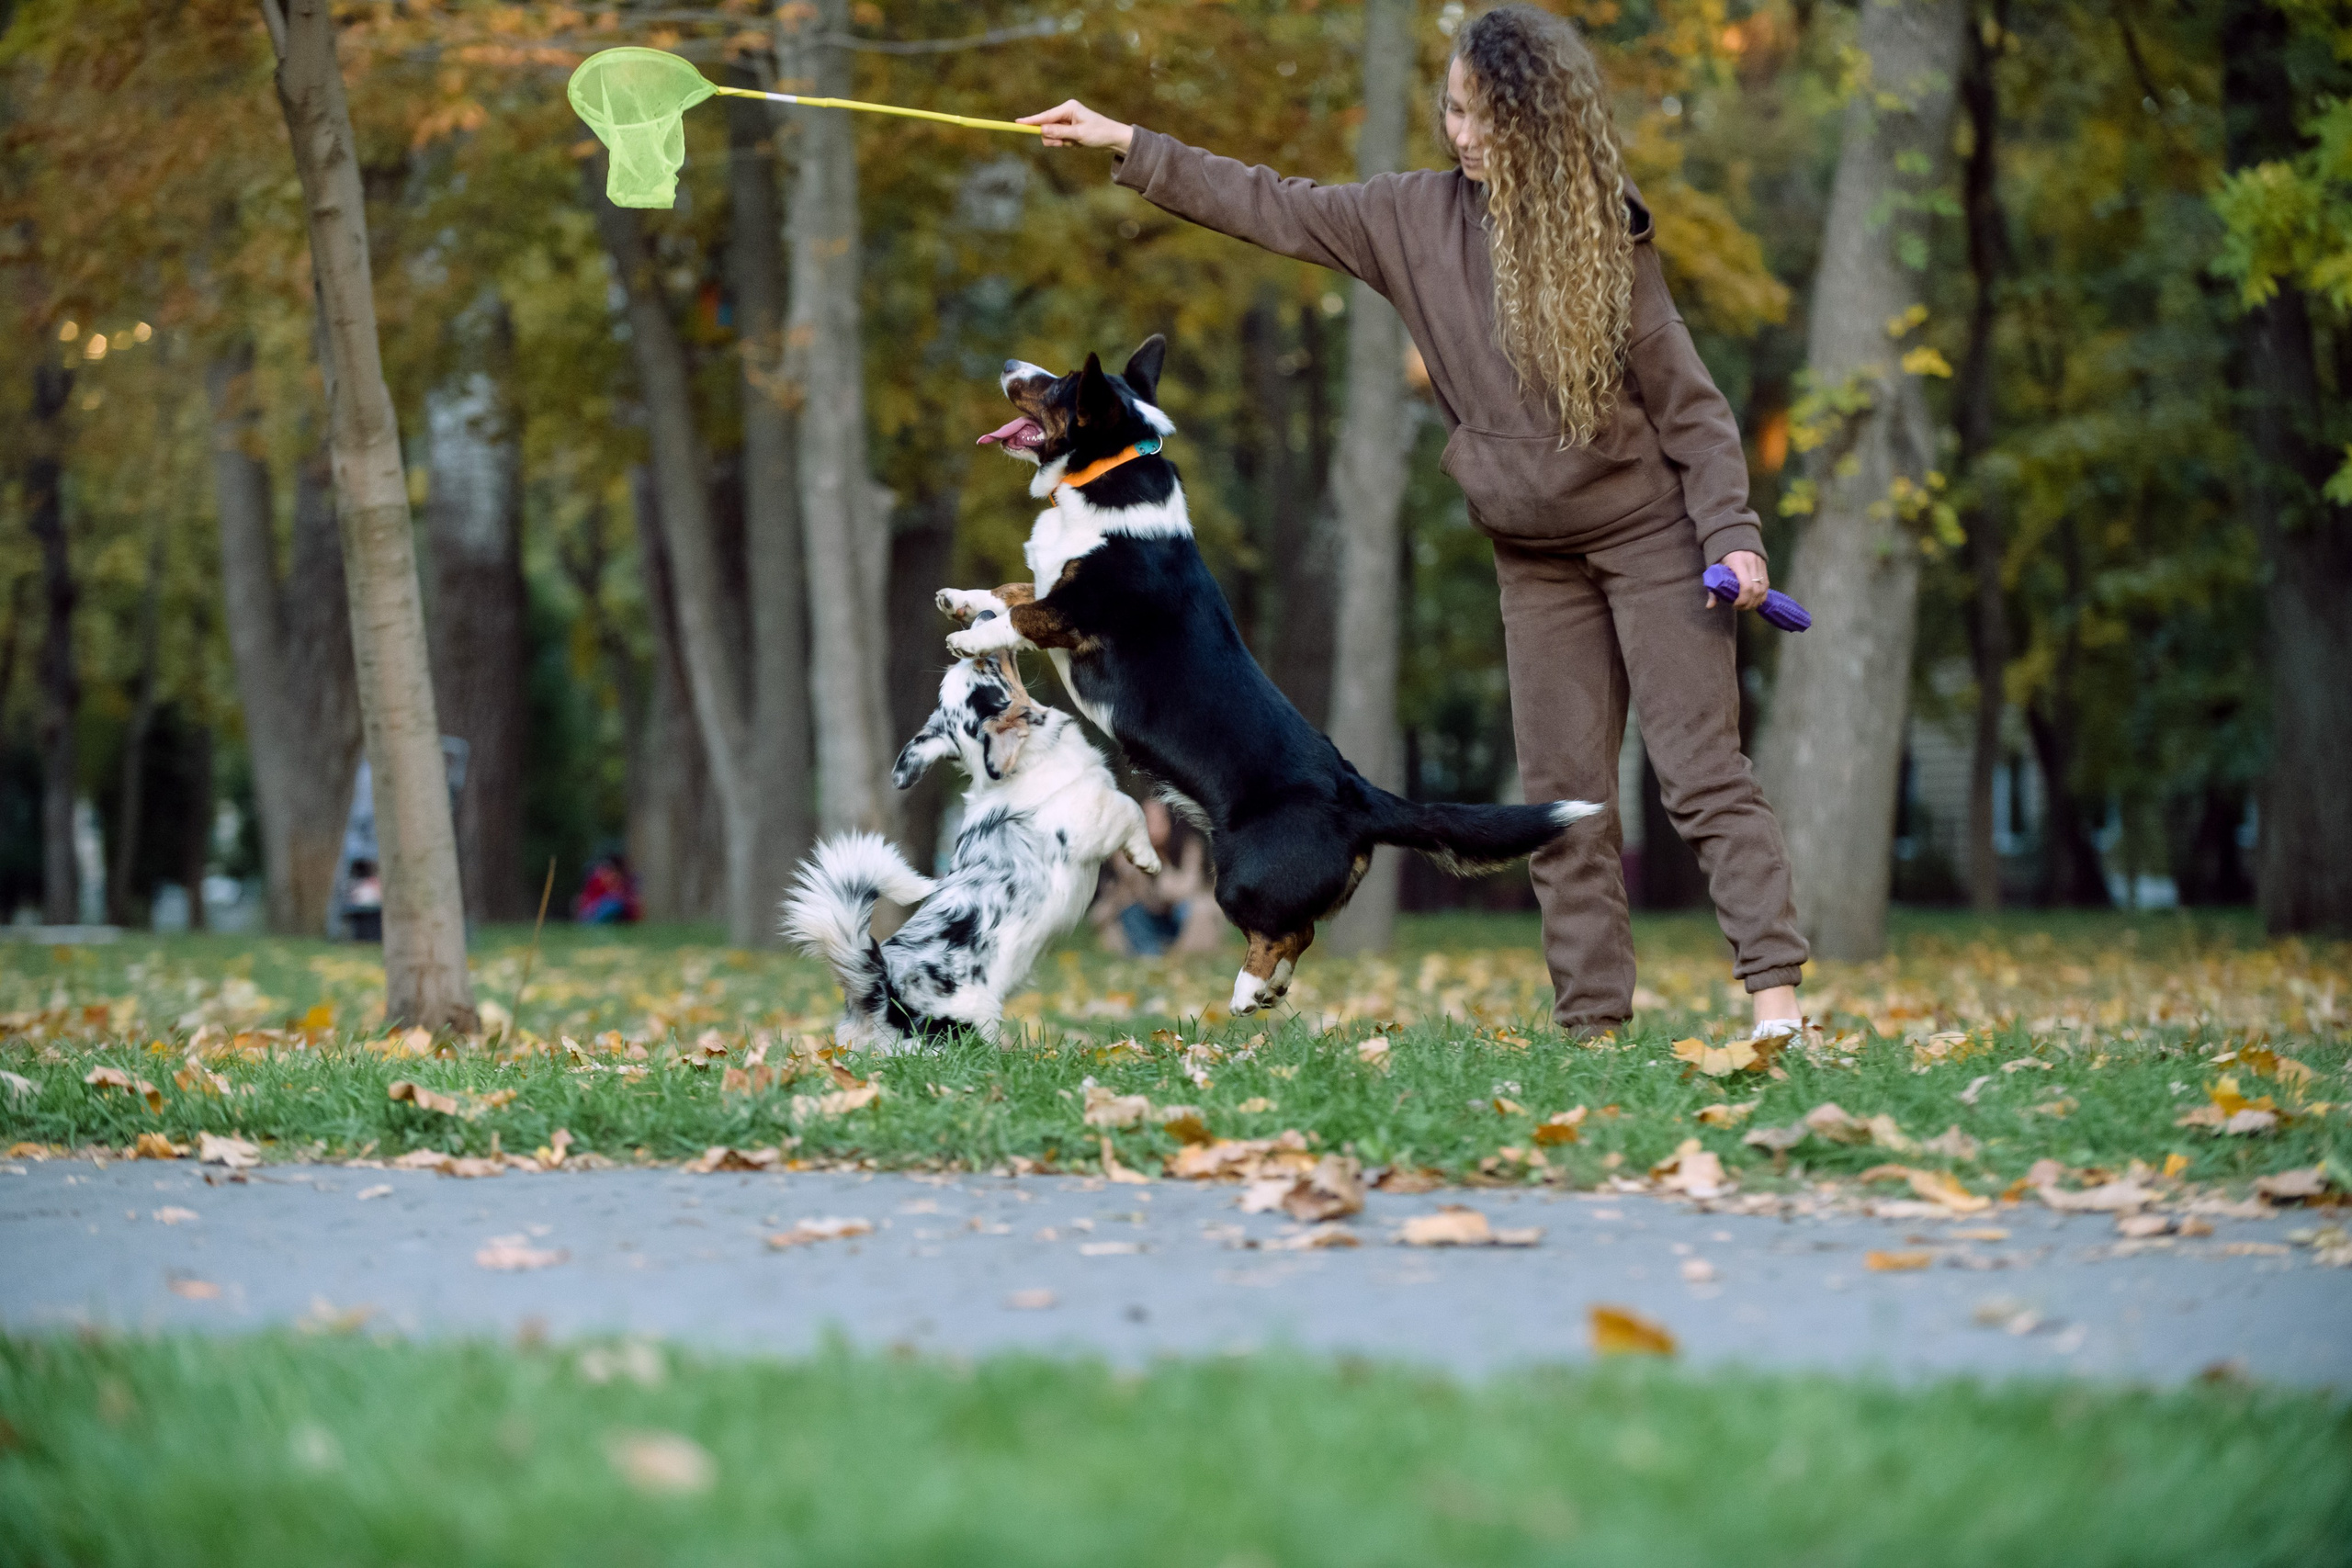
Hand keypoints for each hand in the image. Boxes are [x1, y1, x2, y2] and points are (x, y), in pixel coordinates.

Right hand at [1018, 100, 1132, 151]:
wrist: (1114, 138)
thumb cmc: (1099, 133)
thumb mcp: (1078, 135)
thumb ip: (1059, 133)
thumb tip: (1042, 130)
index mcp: (1068, 107)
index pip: (1045, 116)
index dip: (1031, 121)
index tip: (1017, 123)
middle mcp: (1066, 111)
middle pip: (1047, 127)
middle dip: (1053, 138)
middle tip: (1063, 143)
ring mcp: (1068, 120)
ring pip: (1052, 134)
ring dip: (1060, 142)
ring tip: (1074, 143)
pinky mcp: (1070, 128)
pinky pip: (1060, 138)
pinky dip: (1066, 143)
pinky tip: (1077, 143)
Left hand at [1708, 550, 1769, 610]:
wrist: (1735, 538)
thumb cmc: (1722, 557)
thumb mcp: (1715, 570)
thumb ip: (1713, 588)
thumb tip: (1709, 606)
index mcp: (1737, 562)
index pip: (1746, 586)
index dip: (1742, 599)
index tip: (1734, 605)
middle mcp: (1751, 562)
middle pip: (1755, 590)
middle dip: (1748, 603)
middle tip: (1739, 608)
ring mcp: (1759, 564)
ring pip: (1763, 589)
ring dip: (1755, 601)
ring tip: (1746, 606)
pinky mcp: (1764, 566)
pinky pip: (1766, 585)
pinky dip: (1761, 595)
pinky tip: (1755, 601)